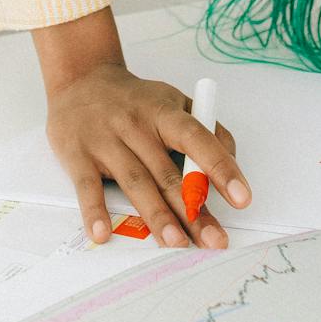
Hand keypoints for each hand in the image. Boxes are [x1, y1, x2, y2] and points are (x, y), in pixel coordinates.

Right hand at [45, 62, 251, 249]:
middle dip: (193, 210)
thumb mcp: (172, 101)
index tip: (241, 197)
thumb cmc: (135, 100)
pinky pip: (88, 187)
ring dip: (157, 216)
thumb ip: (204, 127)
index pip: (197, 138)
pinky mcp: (78, 155)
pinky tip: (102, 233)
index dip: (220, 167)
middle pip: (168, 172)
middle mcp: (136, 125)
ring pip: (135, 182)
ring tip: (176, 243)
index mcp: (164, 111)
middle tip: (213, 240)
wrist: (81, 78)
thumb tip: (230, 161)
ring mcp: (106, 140)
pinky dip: (95, 211)